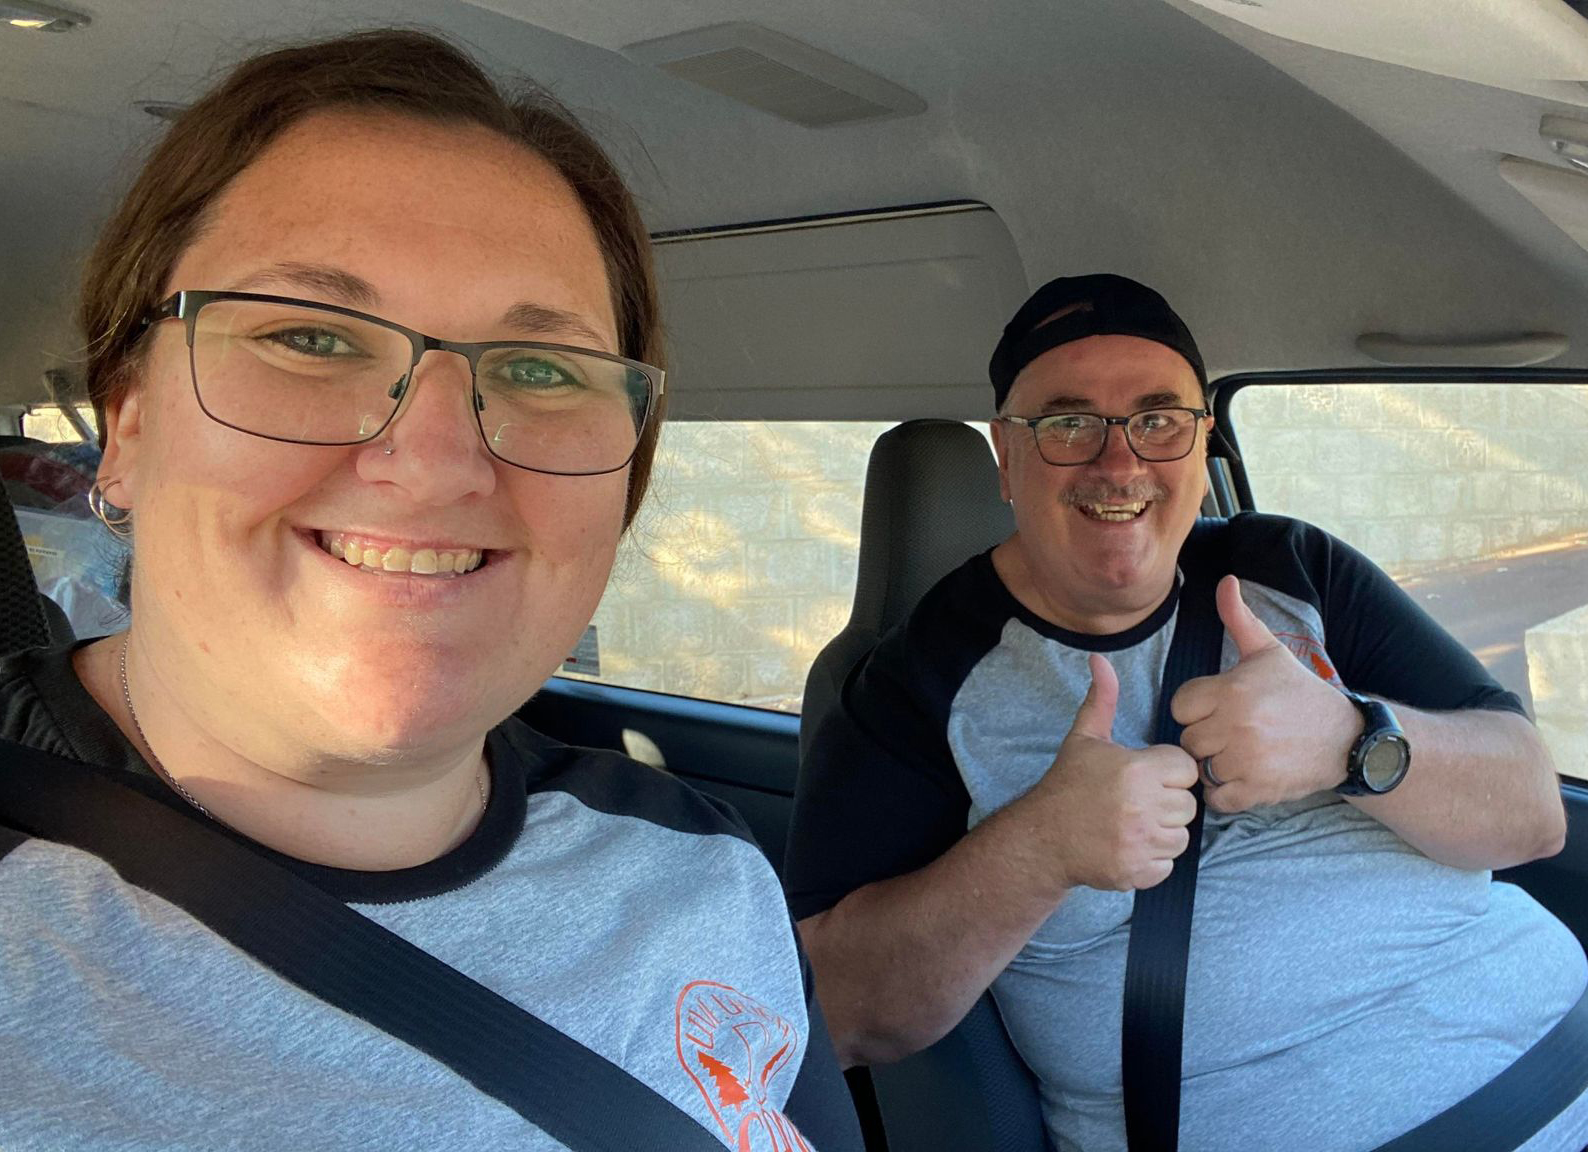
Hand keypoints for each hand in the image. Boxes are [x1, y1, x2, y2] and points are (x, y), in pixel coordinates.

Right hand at [1035, 653, 1199, 891]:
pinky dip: (1154, 859)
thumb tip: (1100, 659)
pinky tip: (1131, 844)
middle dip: (1168, 802)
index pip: (1186, 768)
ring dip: (1164, 831)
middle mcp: (1143, 806)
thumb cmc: (1068, 785)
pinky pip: (1168, 864)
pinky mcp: (1138, 871)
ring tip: (1136, 822)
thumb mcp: (1084, 738)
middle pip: (1188, 804)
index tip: (1146, 775)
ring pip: (1182, 836)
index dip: (1168, 771)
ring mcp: (1141, 842)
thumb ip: (1102, 699)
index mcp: (1137, 770)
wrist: (1043, 837)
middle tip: (1139, 801)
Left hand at [1171, 575, 1361, 812]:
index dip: (1197, 708)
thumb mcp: (1269, 652)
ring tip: (1239, 753)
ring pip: (1200, 768)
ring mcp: (1247, 760)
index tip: (1219, 708)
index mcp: (1233, 689)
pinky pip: (1216, 798)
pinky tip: (1243, 776)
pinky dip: (1224, 793)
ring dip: (1214, 765)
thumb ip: (1239, 619)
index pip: (1181, 705)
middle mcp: (1237, 724)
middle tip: (1231, 732)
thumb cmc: (1298, 693)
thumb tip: (1226, 580)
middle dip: (1205, 737)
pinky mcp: (1257, 791)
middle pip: (1187, 739)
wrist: (1346, 739)